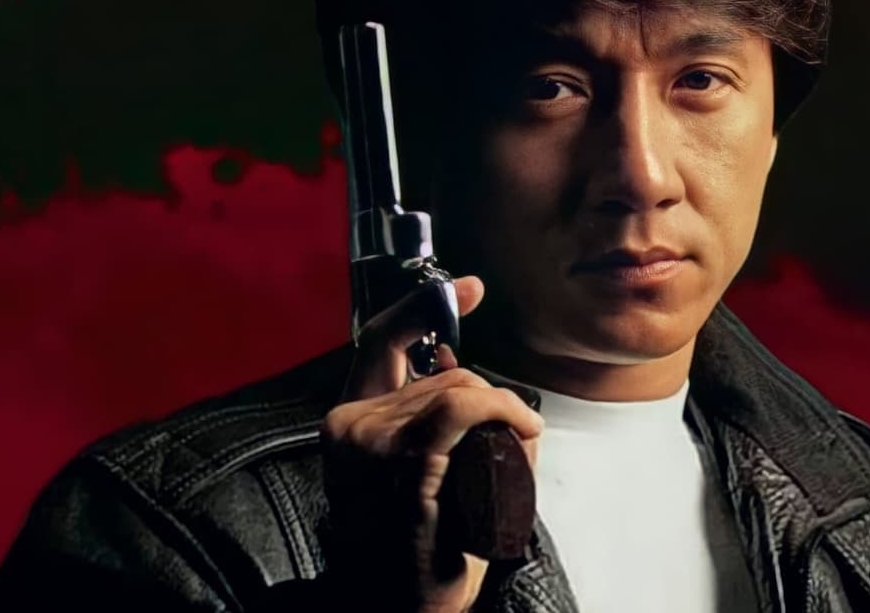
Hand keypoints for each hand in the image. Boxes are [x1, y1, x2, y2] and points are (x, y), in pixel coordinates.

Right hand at [321, 276, 542, 612]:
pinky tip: (523, 430)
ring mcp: (372, 443)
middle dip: (490, 395)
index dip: (424, 304)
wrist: (403, 607)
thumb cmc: (417, 549)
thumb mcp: (413, 470)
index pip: (380, 339)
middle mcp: (349, 426)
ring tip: (519, 448)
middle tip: (516, 431)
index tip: (468, 288)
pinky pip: (463, 408)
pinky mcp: (404, 462)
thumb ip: (424, 414)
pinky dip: (503, 410)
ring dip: (506, 411)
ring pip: (459, 387)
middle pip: (439, 371)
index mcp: (346, 422)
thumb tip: (454, 360)